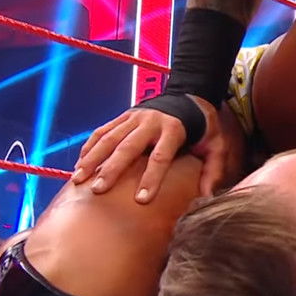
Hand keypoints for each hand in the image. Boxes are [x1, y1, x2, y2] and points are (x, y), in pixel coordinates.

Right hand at [73, 95, 218, 202]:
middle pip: (128, 147)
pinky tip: (79, 164)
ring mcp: (135, 117)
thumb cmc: (202, 127)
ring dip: (93, 158)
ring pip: (109, 138)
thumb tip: (208, 197)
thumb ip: (213, 169)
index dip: (151, 179)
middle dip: (112, 169)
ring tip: (79, 179)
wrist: (190, 96)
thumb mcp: (217, 145)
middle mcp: (151, 122)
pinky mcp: (124, 116)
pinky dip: (90, 146)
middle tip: (99, 190)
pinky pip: (103, 131)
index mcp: (174, 130)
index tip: (140, 200)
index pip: (160, 157)